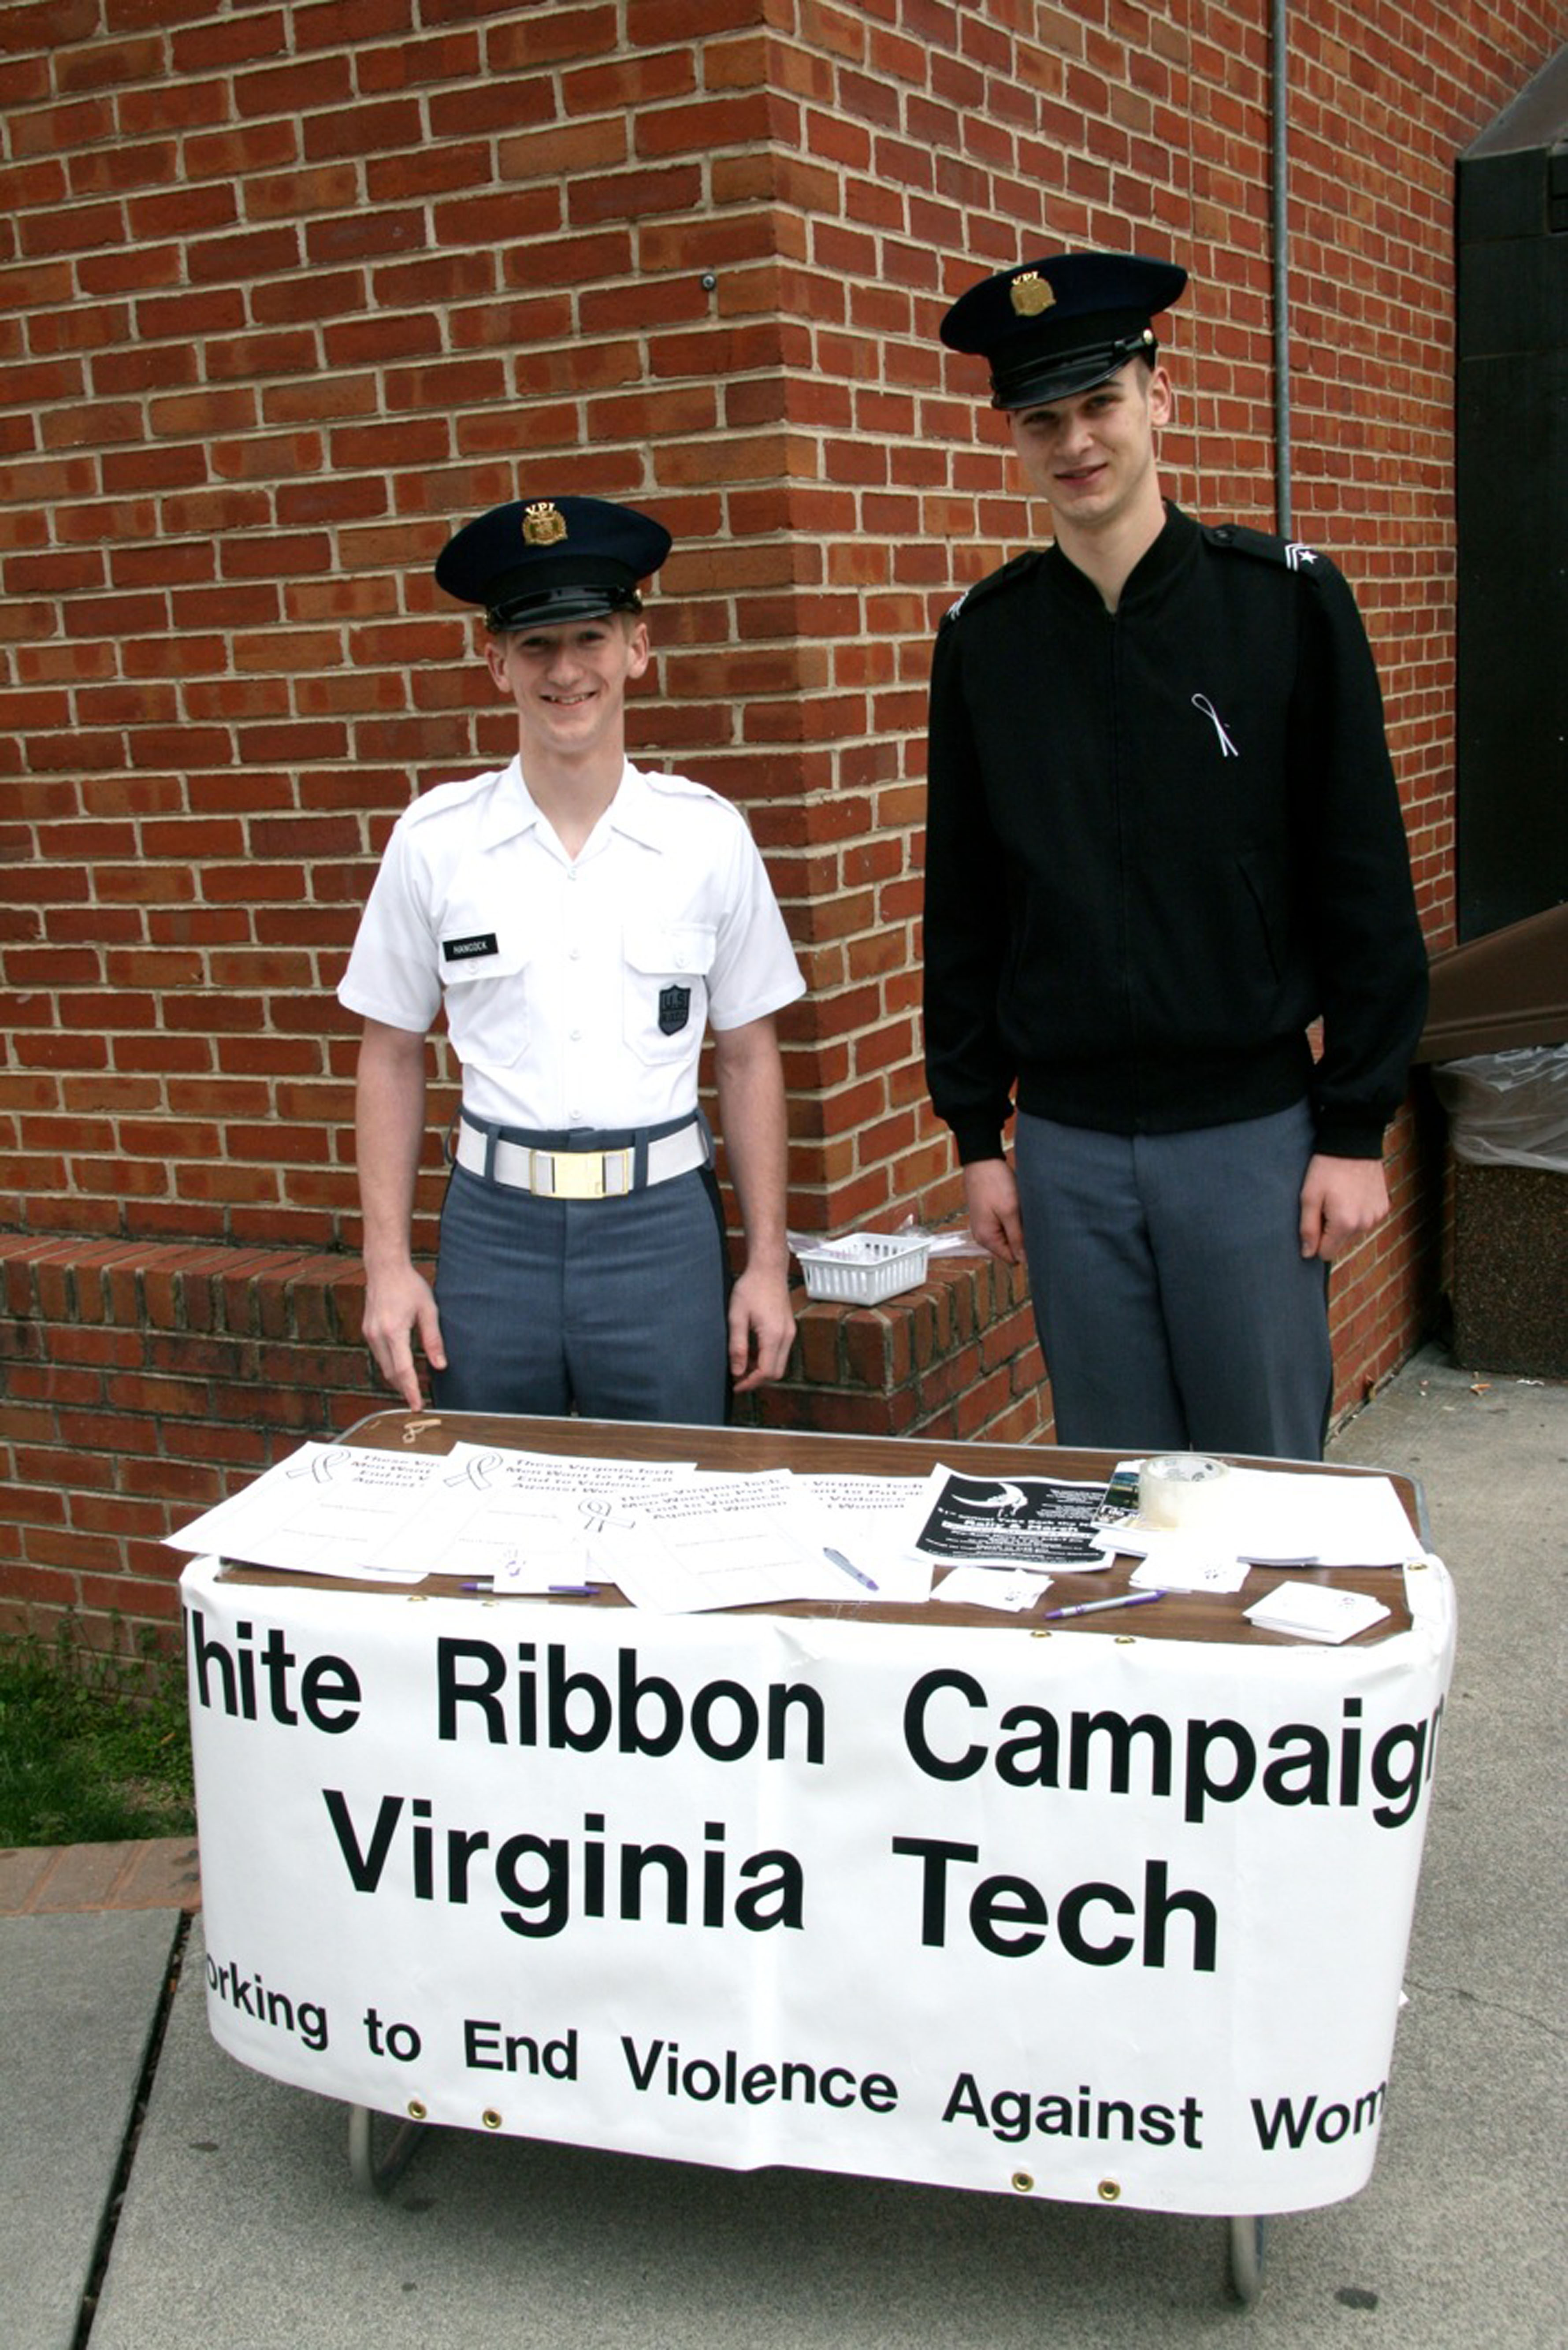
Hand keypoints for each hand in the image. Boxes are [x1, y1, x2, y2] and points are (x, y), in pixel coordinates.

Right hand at [361, 1262, 446, 1410]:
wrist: (384, 1268)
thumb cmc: (410, 1286)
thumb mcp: (429, 1310)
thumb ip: (434, 1340)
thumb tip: (441, 1366)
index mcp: (393, 1331)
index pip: (403, 1370)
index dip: (411, 1390)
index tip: (417, 1406)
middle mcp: (377, 1335)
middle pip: (390, 1373)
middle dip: (404, 1389)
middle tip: (418, 1401)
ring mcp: (369, 1334)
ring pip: (383, 1366)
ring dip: (397, 1379)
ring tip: (413, 1388)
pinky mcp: (367, 1331)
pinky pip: (379, 1356)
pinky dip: (390, 1365)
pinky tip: (402, 1367)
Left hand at [727, 1263, 796, 1393]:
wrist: (768, 1269)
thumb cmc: (750, 1288)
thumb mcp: (737, 1317)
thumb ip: (738, 1346)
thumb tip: (737, 1371)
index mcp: (774, 1335)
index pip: (766, 1372)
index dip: (750, 1383)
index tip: (736, 1385)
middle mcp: (787, 1337)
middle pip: (776, 1373)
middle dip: (757, 1380)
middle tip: (738, 1379)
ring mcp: (790, 1333)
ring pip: (780, 1364)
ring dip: (762, 1370)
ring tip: (743, 1365)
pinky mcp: (789, 1329)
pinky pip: (781, 1353)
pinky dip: (768, 1359)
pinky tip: (753, 1352)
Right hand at [963, 1157, 1024, 1264]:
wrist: (981, 1160)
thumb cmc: (995, 1183)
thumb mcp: (1010, 1211)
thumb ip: (1017, 1237)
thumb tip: (1024, 1260)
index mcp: (986, 1238)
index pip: (1012, 1258)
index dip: (1026, 1251)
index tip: (1037, 1236)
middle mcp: (983, 1235)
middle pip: (1010, 1248)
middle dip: (1022, 1237)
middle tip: (1030, 1219)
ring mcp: (984, 1225)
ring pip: (1009, 1235)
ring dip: (1018, 1226)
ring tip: (1021, 1210)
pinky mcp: (988, 1216)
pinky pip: (1005, 1225)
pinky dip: (1013, 1218)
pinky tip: (1016, 1206)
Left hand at [1298, 1153, 1389, 1261]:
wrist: (1353, 1143)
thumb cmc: (1327, 1169)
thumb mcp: (1309, 1197)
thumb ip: (1308, 1229)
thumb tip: (1307, 1254)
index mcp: (1344, 1224)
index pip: (1326, 1253)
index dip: (1316, 1241)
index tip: (1314, 1221)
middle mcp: (1364, 1224)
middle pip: (1340, 1242)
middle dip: (1330, 1229)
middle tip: (1326, 1203)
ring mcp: (1377, 1216)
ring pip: (1354, 1231)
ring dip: (1345, 1220)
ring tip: (1340, 1196)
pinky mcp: (1384, 1207)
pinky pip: (1366, 1219)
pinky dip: (1358, 1211)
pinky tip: (1353, 1193)